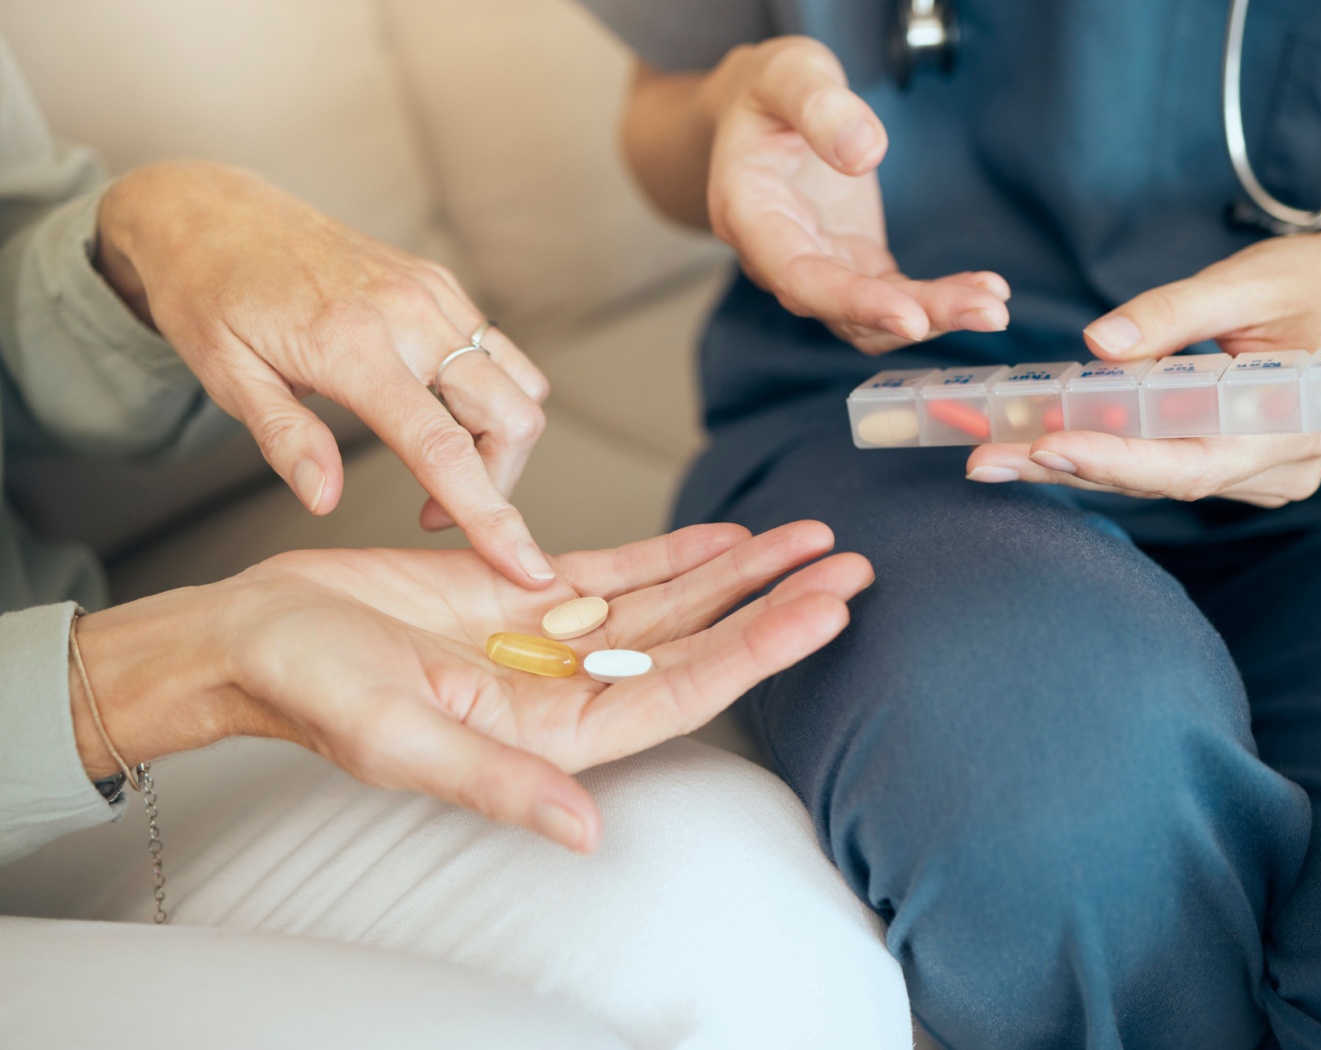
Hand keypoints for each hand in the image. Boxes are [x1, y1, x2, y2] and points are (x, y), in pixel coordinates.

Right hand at [72, 522, 871, 850]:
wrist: (253, 636)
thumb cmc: (309, 691)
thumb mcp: (397, 737)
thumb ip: (496, 783)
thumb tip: (586, 832)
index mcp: (551, 735)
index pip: (682, 690)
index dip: (759, 649)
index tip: (826, 610)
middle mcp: (566, 690)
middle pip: (696, 642)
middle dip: (775, 604)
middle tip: (851, 564)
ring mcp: (551, 641)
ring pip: (668, 602)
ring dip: (740, 572)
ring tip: (810, 539)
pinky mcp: (523, 595)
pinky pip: (618, 571)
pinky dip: (674, 551)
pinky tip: (727, 535)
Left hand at [94, 161, 556, 586]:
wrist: (213, 209)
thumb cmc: (209, 294)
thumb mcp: (226, 376)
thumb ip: (285, 439)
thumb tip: (325, 502)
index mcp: (352, 345)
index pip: (443, 447)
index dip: (491, 515)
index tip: (527, 567)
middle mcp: (410, 313)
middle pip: (512, 417)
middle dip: (499, 481)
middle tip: (437, 506)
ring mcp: (433, 293)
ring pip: (522, 385)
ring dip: (501, 440)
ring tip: (439, 460)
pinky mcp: (440, 283)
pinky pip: (499, 352)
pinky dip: (491, 397)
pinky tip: (435, 410)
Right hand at [699, 37, 1010, 352]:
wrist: (763, 109)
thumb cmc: (770, 89)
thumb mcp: (788, 73)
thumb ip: (820, 107)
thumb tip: (865, 154)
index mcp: (749, 215)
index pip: (797, 276)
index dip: (853, 302)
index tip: (910, 318)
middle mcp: (778, 258)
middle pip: (843, 309)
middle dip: (917, 315)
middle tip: (987, 313)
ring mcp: (817, 266)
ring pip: (873, 317)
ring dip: (935, 316)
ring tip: (994, 306)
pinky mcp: (853, 265)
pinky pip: (894, 297)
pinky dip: (937, 300)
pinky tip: (984, 290)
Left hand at [966, 222, 1320, 506]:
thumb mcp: (1250, 278)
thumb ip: (1174, 312)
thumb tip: (1097, 345)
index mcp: (1292, 423)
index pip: (1189, 461)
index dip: (1113, 460)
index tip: (1042, 445)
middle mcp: (1280, 467)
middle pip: (1157, 479)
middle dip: (1065, 467)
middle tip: (980, 461)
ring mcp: (1262, 475)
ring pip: (1153, 477)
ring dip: (1074, 462)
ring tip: (991, 449)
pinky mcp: (1239, 467)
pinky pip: (1164, 465)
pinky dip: (1104, 451)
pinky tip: (1041, 438)